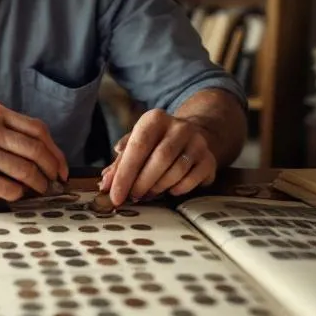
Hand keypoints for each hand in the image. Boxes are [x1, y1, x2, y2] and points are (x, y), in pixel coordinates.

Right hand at [0, 103, 68, 201]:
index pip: (38, 130)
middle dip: (51, 169)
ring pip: (26, 170)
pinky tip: (17, 193)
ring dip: (39, 184)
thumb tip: (53, 159)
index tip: (61, 167)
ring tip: (40, 189)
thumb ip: (15, 134)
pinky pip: (10, 189)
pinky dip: (20, 194)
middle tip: (54, 181)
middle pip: (35, 150)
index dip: (56, 151)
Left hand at [98, 109, 217, 206]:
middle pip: (160, 158)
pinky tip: (169, 189)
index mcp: (155, 119)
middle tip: (133, 196)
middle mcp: (179, 127)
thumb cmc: (157, 143)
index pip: (138, 146)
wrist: (195, 135)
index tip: (115, 195)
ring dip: (159, 187)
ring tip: (149, 193)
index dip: (124, 174)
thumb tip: (106, 183)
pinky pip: (192, 179)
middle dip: (142, 182)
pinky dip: (178, 189)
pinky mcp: (209, 159)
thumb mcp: (137, 144)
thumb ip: (120, 163)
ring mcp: (197, 142)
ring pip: (177, 170)